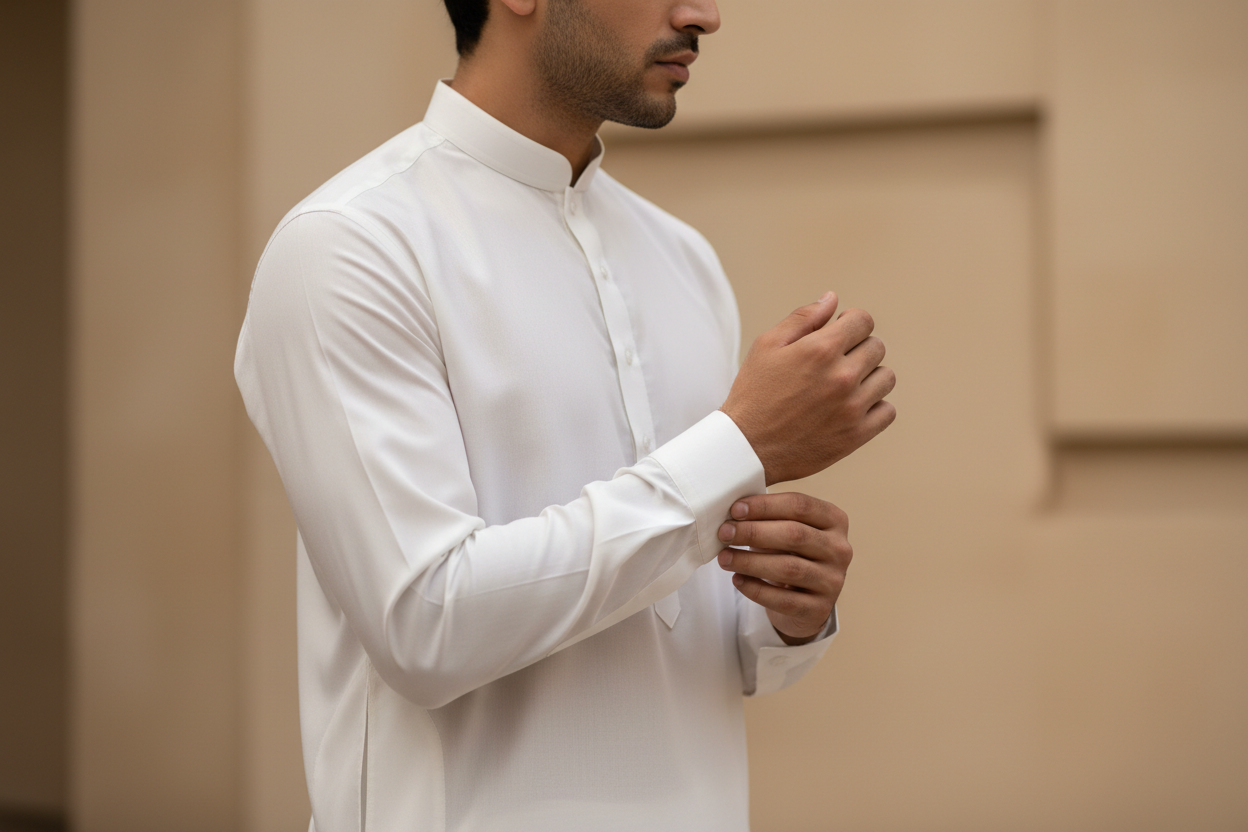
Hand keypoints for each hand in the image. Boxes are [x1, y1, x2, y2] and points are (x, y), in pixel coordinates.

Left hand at [715, 492, 850, 644]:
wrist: (805, 600)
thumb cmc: (791, 554)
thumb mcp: (787, 529)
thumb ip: (769, 517)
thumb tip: (733, 514)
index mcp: (835, 521)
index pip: (800, 505)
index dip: (765, 506)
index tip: (735, 510)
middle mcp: (840, 549)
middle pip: (795, 534)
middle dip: (754, 532)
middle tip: (725, 533)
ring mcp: (832, 581)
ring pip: (788, 568)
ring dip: (750, 561)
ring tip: (724, 557)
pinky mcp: (819, 609)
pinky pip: (783, 599)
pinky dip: (756, 589)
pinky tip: (737, 580)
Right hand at [720, 292, 895, 484]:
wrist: (746, 447)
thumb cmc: (754, 393)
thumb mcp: (767, 346)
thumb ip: (802, 318)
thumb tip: (833, 299)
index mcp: (820, 350)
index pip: (863, 321)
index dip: (851, 323)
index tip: (839, 334)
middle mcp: (842, 376)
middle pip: (877, 347)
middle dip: (858, 348)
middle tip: (835, 363)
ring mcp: (852, 407)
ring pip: (886, 378)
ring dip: (869, 377)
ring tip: (845, 385)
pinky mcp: (856, 435)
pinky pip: (887, 411)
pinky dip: (874, 406)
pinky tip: (851, 407)